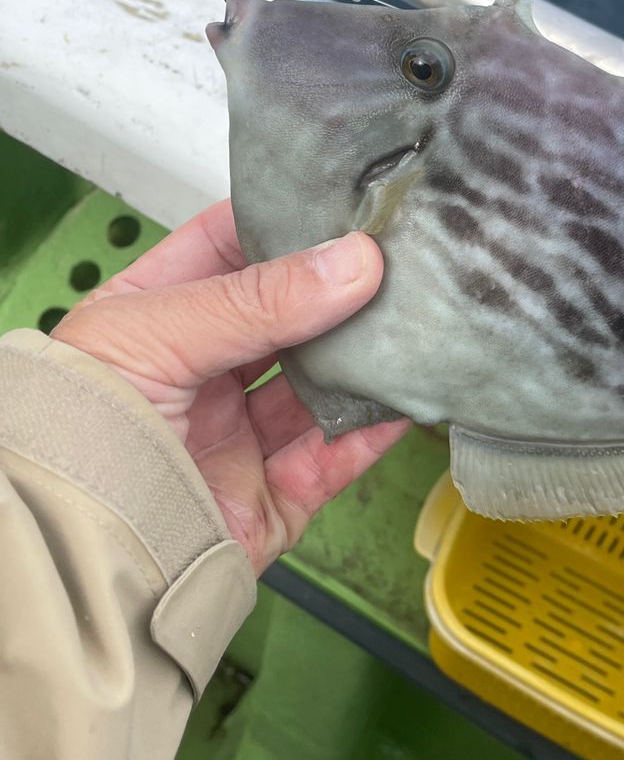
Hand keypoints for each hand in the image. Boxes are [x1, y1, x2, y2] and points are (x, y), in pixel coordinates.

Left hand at [53, 200, 408, 574]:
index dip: (283, 222)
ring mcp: (237, 436)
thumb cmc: (77, 431)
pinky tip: (406, 393)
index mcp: (156, 317)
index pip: (227, 249)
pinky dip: (375, 427)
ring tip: (414, 319)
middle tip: (398, 257)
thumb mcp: (156, 335)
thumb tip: (353, 262)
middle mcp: (201, 372)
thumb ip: (255, 300)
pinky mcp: (271, 498)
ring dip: (363, 357)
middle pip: (286, 318)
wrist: (73, 558)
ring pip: (319, 385)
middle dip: (339, 290)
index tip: (346, 201)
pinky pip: (336, 456)